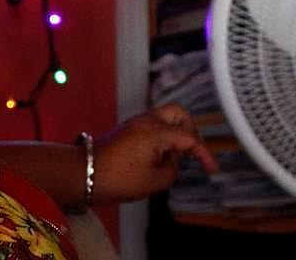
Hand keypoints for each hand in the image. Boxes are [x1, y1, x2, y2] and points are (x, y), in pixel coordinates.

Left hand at [92, 104, 217, 203]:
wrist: (84, 173)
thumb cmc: (118, 178)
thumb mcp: (155, 181)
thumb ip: (172, 168)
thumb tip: (173, 159)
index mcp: (156, 131)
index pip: (189, 138)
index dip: (204, 154)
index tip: (211, 168)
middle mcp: (146, 121)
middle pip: (178, 113)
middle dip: (191, 130)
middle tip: (193, 151)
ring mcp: (135, 123)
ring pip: (164, 117)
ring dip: (175, 133)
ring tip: (175, 157)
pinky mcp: (126, 129)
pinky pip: (152, 125)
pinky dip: (162, 136)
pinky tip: (160, 156)